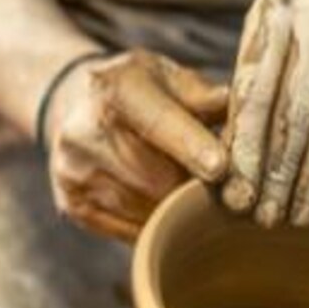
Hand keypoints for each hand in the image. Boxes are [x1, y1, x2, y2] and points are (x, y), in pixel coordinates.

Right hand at [46, 49, 228, 241]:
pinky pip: (132, 230)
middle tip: (218, 179)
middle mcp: (84, 131)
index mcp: (114, 88)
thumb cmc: (139, 91)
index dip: (191, 146)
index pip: (157, 123)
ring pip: (147, 210)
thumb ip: (203, 95)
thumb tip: (234, 107)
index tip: (221, 168)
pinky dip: (155, 221)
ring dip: (177, 206)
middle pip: (157, 178)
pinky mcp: (74, 205)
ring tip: (184, 183)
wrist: (76, 106)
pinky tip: (159, 199)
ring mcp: (75, 172)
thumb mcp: (170, 77)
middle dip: (194, 183)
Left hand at [221, 0, 308, 226]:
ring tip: (301, 216)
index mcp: (280, 1)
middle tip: (267, 217)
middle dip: (278, 172)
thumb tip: (225, 169)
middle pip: (294, 108)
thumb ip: (259, 90)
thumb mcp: (289, 44)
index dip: (244, 149)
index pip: (255, 89)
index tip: (236, 196)